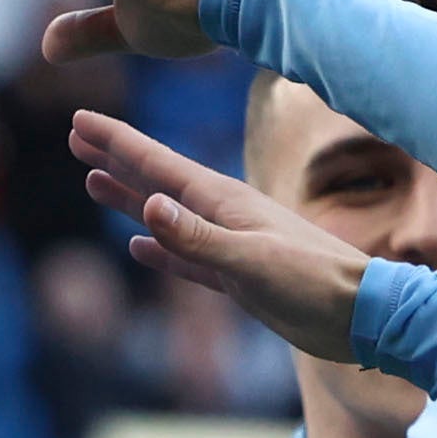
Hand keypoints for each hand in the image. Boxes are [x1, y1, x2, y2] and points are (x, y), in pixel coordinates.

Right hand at [68, 109, 365, 363]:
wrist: (360, 315)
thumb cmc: (312, 284)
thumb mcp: (251, 260)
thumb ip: (198, 237)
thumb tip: (149, 206)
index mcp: (224, 201)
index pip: (158, 165)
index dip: (117, 143)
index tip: (80, 122)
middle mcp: (223, 215)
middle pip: (156, 180)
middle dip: (116, 158)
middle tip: (76, 138)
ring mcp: (228, 244)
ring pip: (165, 215)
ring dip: (130, 198)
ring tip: (93, 182)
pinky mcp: (236, 276)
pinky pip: (184, 256)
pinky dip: (158, 249)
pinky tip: (136, 247)